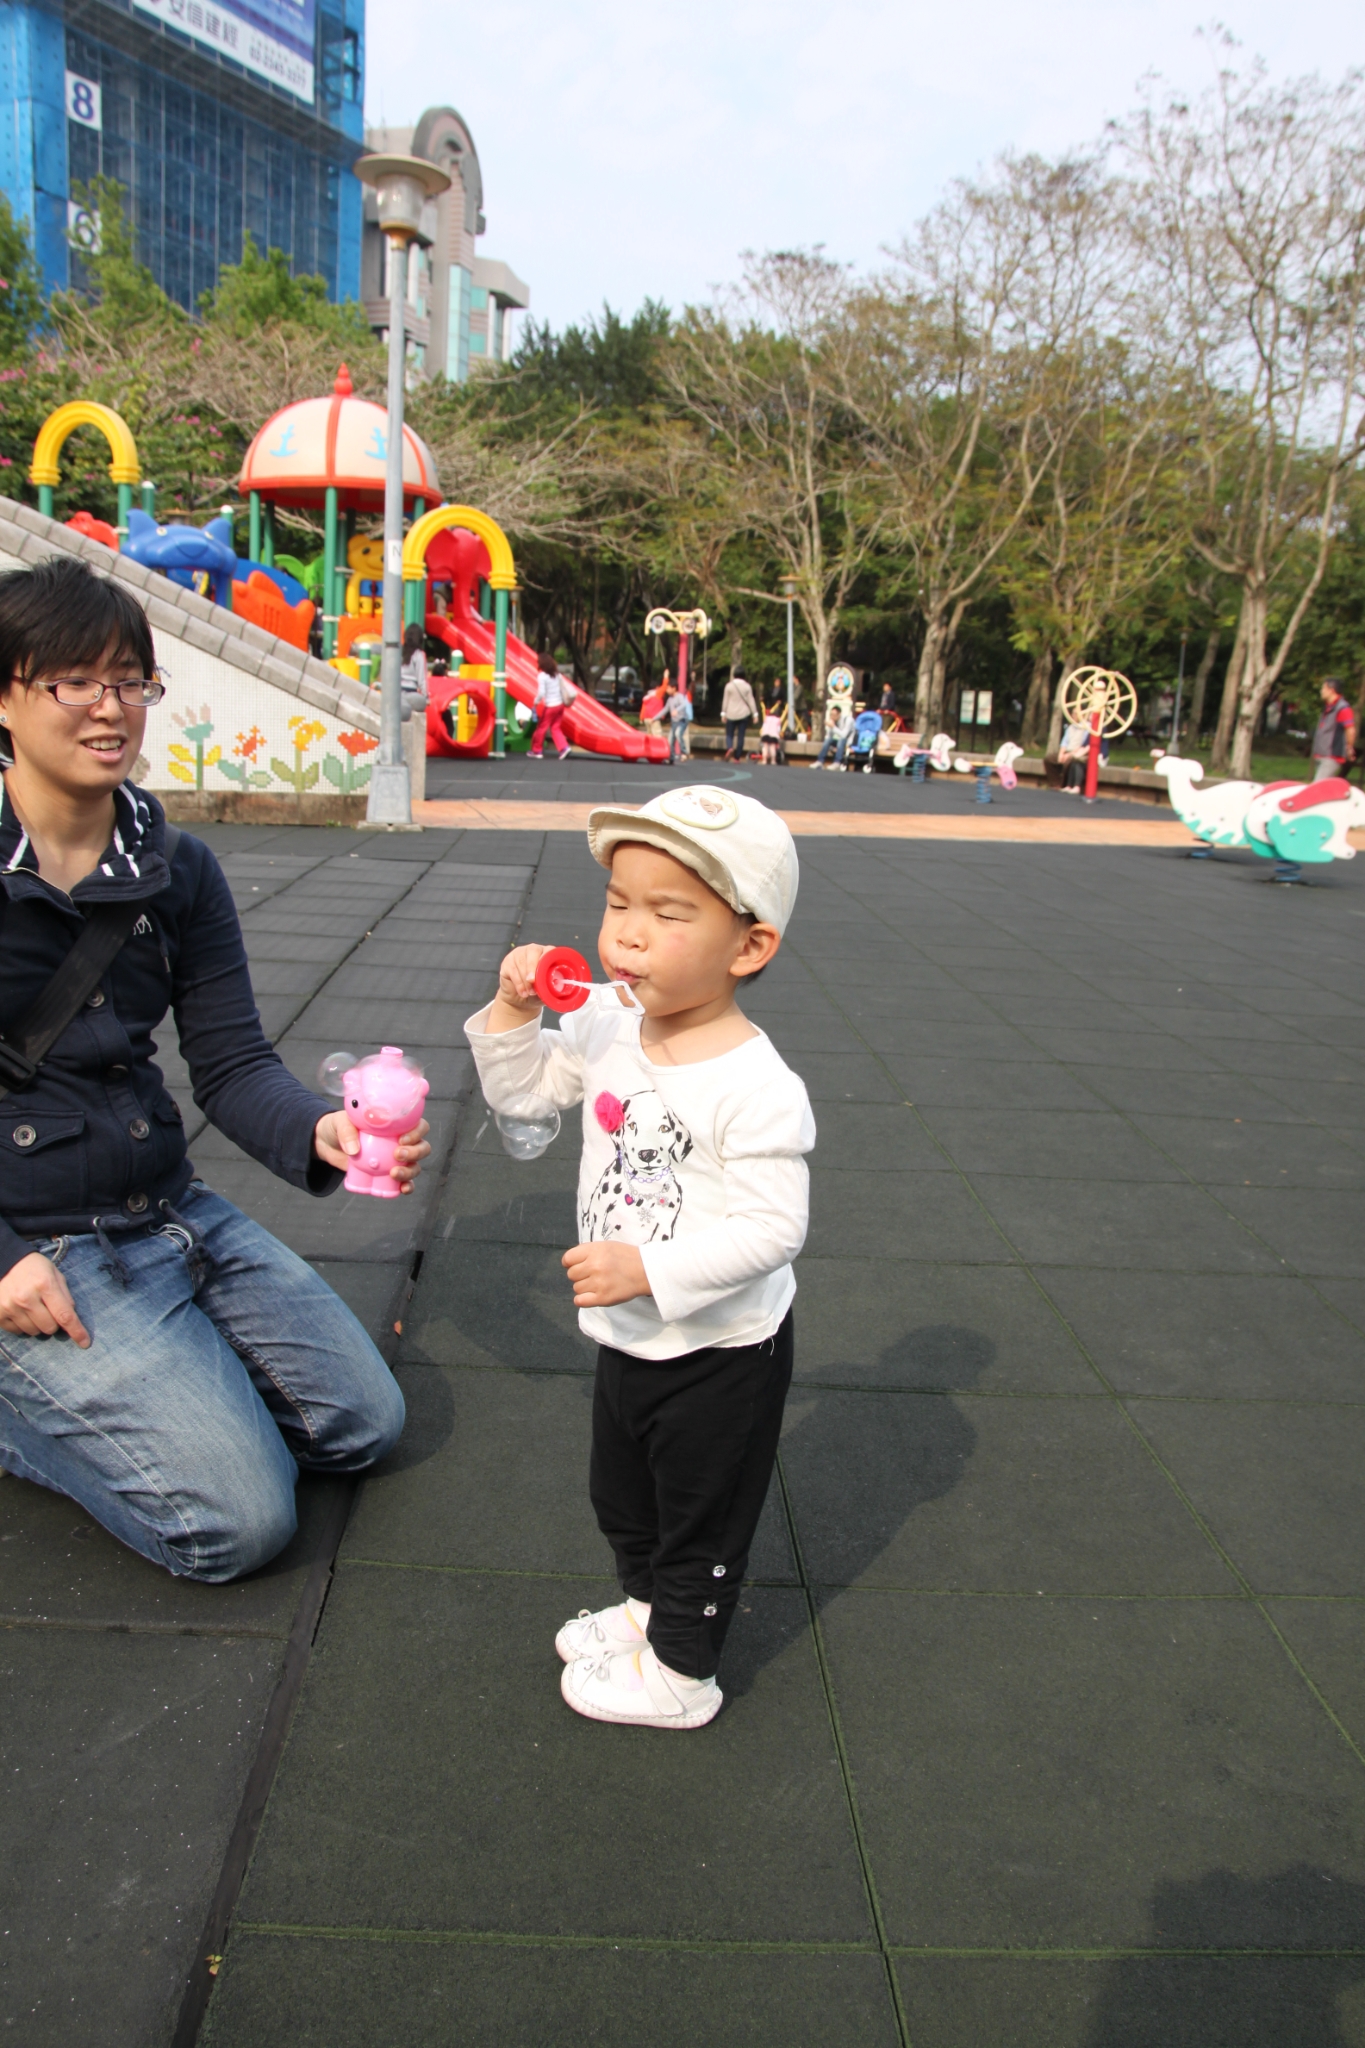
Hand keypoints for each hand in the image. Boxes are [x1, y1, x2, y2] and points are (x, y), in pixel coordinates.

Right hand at [0, 1252, 90, 1345]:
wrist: (4, 1262)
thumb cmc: (33, 1268)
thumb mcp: (54, 1273)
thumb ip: (65, 1294)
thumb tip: (71, 1315)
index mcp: (45, 1285)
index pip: (65, 1315)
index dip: (76, 1331)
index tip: (85, 1343)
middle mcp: (26, 1298)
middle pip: (49, 1328)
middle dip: (54, 1323)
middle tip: (49, 1310)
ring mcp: (11, 1307)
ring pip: (33, 1332)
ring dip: (38, 1324)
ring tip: (33, 1309)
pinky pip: (17, 1331)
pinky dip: (22, 1325)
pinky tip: (21, 1312)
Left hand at [314, 1113, 430, 1191]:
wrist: (328, 1144)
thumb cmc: (338, 1127)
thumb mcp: (340, 1122)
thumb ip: (347, 1132)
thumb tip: (354, 1151)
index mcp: (396, 1124)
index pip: (418, 1125)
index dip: (417, 1132)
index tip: (401, 1139)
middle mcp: (401, 1141)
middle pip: (422, 1147)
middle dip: (415, 1153)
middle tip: (397, 1155)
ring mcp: (396, 1160)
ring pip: (415, 1166)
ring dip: (410, 1172)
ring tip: (393, 1173)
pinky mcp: (388, 1174)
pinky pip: (404, 1182)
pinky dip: (407, 1187)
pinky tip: (402, 1189)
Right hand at [486, 944, 552, 1031]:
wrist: (521, 1001)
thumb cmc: (538, 993)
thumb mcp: (549, 990)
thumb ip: (554, 985)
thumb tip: (560, 985)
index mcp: (546, 954)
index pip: (549, 950)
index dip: (547, 959)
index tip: (545, 972)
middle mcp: (532, 950)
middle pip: (533, 951)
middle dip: (533, 967)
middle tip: (532, 981)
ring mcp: (518, 954)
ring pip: (521, 962)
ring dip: (526, 980)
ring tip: (530, 993)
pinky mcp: (507, 962)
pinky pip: (512, 970)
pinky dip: (518, 983)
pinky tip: (522, 992)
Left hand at [562, 1240, 649, 1308]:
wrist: (646, 1271)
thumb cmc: (625, 1257)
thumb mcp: (606, 1246)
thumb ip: (587, 1252)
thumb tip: (568, 1263)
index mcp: (594, 1250)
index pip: (567, 1259)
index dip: (570, 1263)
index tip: (578, 1265)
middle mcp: (595, 1266)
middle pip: (571, 1275)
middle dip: (580, 1275)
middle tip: (594, 1274)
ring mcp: (599, 1283)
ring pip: (576, 1288)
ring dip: (585, 1287)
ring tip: (599, 1283)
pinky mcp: (603, 1298)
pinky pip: (580, 1301)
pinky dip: (583, 1300)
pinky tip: (591, 1295)